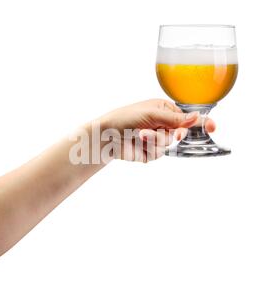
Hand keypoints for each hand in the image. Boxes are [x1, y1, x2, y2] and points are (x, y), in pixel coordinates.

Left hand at [100, 99, 215, 161]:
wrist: (106, 136)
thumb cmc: (125, 118)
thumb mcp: (152, 114)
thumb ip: (176, 118)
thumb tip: (198, 116)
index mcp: (165, 110)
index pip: (187, 117)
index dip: (201, 123)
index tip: (213, 127)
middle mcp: (163, 124)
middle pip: (180, 134)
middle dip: (172, 134)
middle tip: (172, 133)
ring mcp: (156, 139)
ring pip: (168, 145)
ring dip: (154, 140)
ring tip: (140, 134)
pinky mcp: (149, 152)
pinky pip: (157, 154)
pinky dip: (148, 149)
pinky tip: (137, 143)